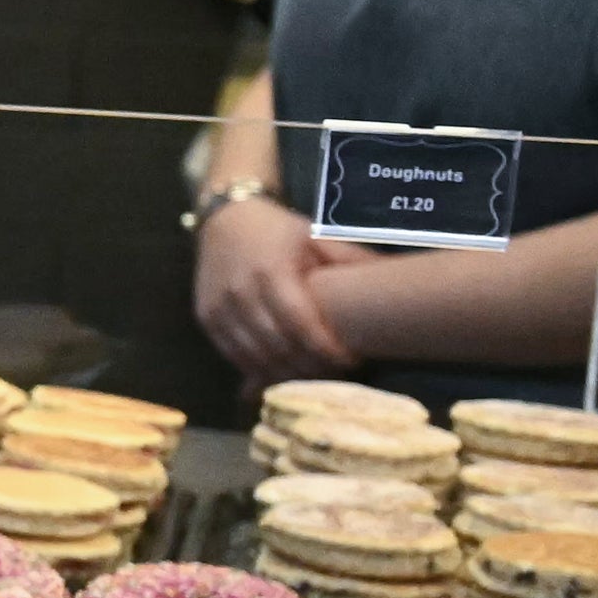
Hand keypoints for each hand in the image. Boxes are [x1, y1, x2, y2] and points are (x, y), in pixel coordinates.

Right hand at [193, 193, 352, 385]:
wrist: (224, 220)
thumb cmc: (277, 231)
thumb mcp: (315, 237)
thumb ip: (349, 260)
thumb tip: (391, 282)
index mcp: (270, 272)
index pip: (300, 324)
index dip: (326, 349)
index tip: (351, 361)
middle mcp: (239, 294)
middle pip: (278, 347)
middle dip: (311, 367)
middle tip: (338, 375)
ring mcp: (218, 309)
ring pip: (255, 357)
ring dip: (287, 374)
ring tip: (315, 377)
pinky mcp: (207, 319)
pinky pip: (234, 355)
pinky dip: (260, 369)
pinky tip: (284, 372)